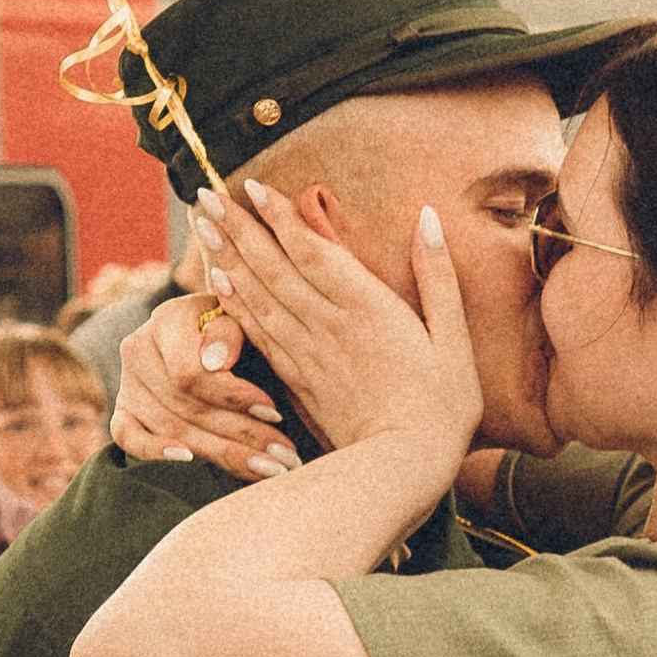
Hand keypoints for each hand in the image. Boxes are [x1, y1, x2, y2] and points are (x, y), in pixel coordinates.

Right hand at [111, 289, 295, 478]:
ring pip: (172, 428)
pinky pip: (128, 438)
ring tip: (272, 470)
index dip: (234, 397)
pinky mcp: (124, 412)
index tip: (275, 413)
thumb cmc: (238, 332)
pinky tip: (188, 459)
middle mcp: (139, 348)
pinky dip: (154, 451)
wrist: (213, 341)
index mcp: (168, 319)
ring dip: (224, 454)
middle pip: (188, 406)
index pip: (192, 372)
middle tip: (286, 458)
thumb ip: (230, 331)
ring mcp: (128, 383)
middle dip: (243, 435)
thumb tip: (216, 361)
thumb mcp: (243, 320)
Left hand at [190, 180, 483, 482]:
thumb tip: (428, 218)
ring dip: (227, 257)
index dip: (281, 217)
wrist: (402, 469)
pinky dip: (234, 304)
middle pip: (274, 267)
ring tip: (202, 226)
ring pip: (259, 296)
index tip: (253, 187)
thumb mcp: (454, 339)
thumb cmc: (440, 407)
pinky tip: (216, 284)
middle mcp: (329, 325)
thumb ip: (438, 276)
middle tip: (206, 194)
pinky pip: (259, 333)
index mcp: (368, 308)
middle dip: (239, 227)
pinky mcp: (297, 379)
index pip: (313, 252)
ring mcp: (308, 353)